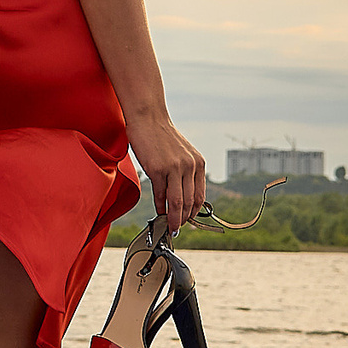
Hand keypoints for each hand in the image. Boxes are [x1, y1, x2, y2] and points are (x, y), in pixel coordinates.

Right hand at [127, 115, 205, 236]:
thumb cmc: (162, 136)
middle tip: (177, 228)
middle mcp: (189, 166)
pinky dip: (160, 205)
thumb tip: (183, 197)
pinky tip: (158, 211)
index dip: (194, 212)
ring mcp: (174, 168)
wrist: (148, 119)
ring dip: (173, 218)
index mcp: (198, 163)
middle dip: (183, 219)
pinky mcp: (157, 169)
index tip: (188, 221)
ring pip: (177, 201)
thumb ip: (185, 172)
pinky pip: (160, 193)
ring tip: (169, 226)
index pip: (200, 196)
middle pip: (189, 202)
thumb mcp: (182, 154)